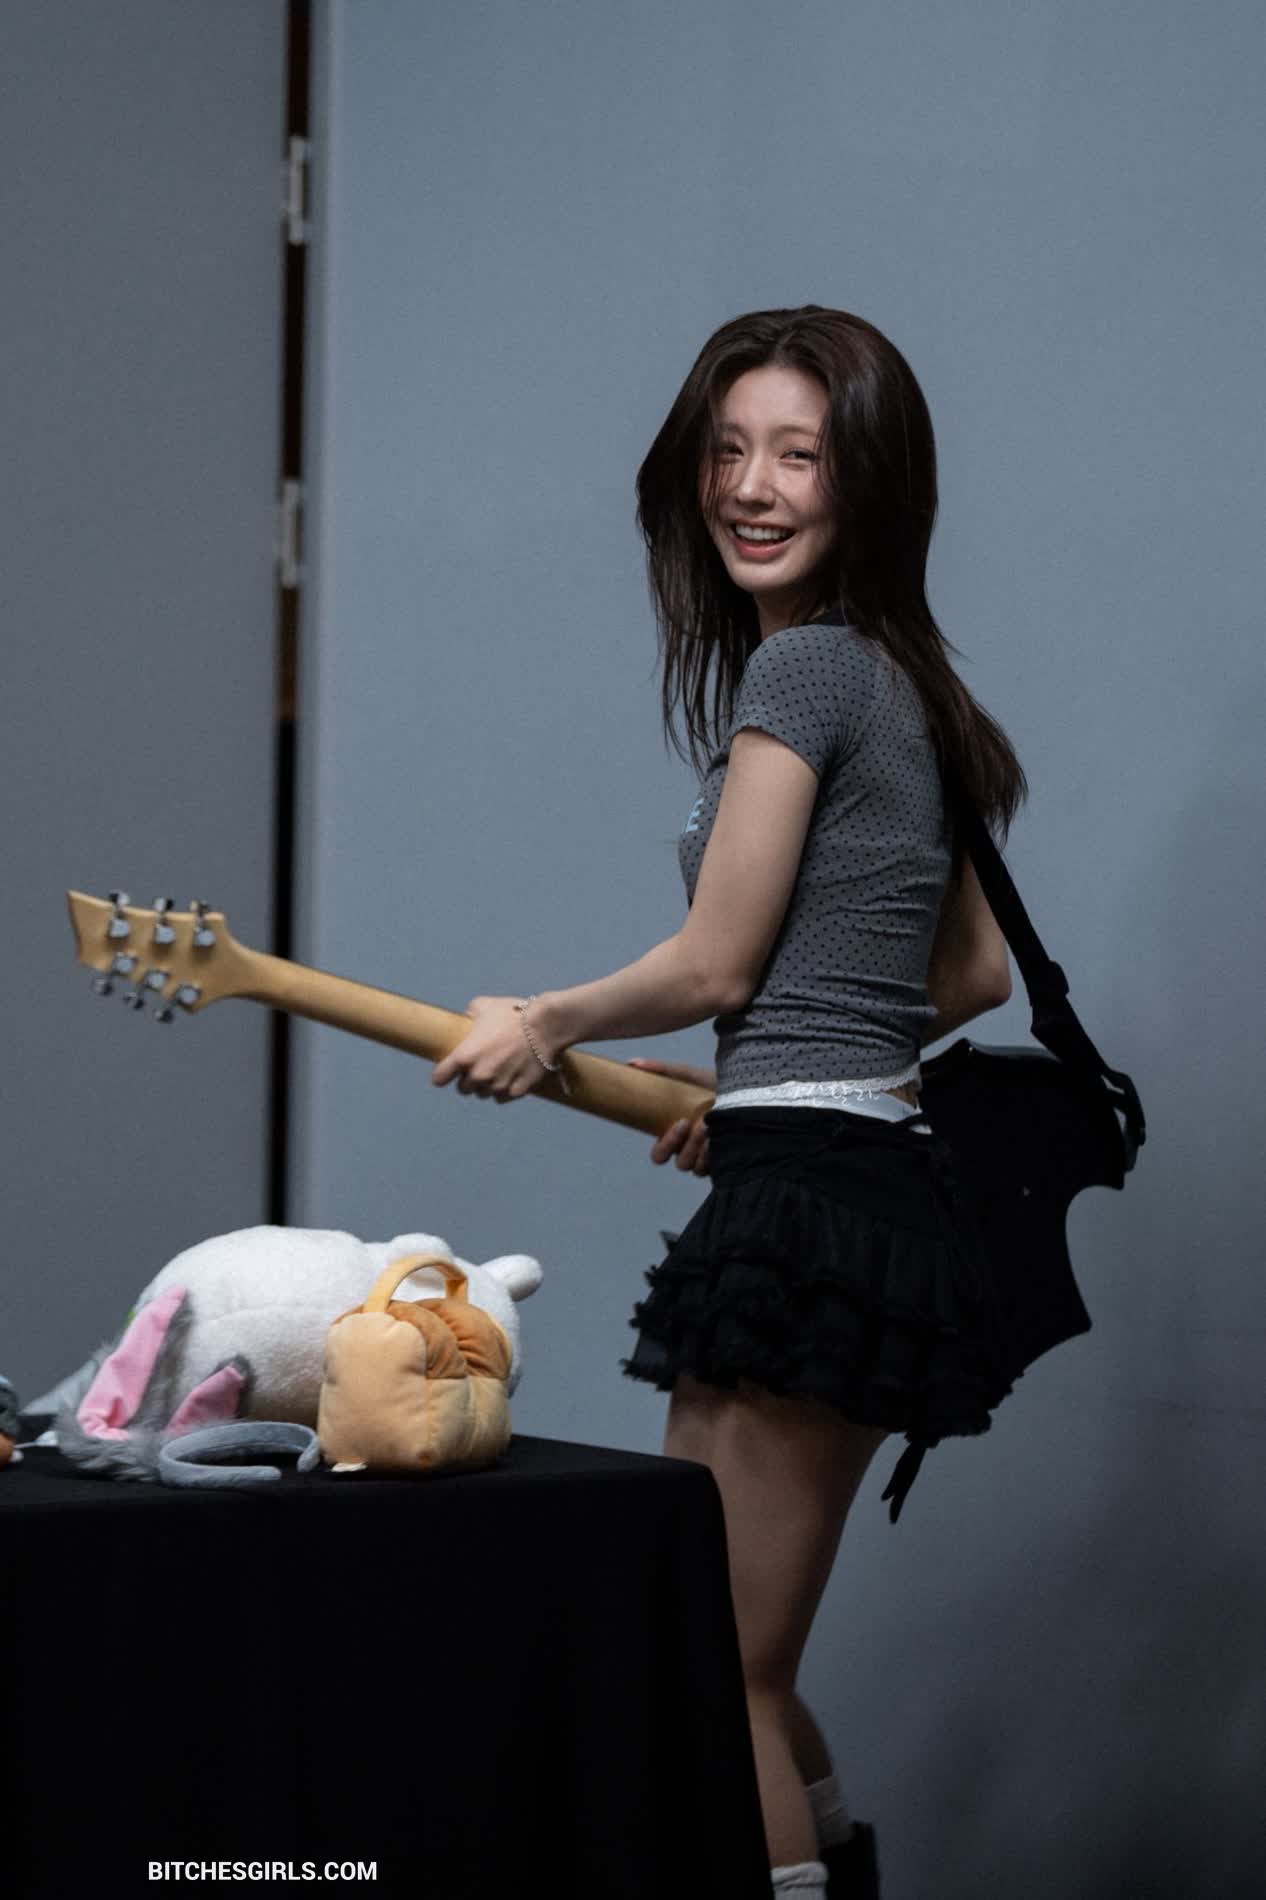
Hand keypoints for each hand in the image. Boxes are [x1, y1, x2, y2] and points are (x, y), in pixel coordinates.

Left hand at [431, 995, 559, 1102]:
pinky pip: (503, 1097)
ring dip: (486, 1085)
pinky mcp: (518, 1091)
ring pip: (484, 1094)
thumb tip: (465, 1019)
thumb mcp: (483, 1005)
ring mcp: (499, 1084)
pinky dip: (504, 1090)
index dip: (442, 1074)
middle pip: (463, 1089)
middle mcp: (480, 1075)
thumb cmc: (514, 1013)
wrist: (547, 1024)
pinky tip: (509, 1077)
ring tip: (496, 1070)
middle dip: (467, 1079)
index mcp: (465, 1056)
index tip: (446, 1071)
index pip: (440, 1078)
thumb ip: (468, 1015)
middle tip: (477, 1066)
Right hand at [627, 1057, 715, 1175]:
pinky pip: (716, 1169)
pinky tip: (723, 1138)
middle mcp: (691, 1151)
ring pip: (697, 1167)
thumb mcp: (689, 1075)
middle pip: (680, 1164)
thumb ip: (662, 1070)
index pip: (660, 1155)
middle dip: (686, 1146)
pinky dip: (716, 1155)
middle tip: (694, 1124)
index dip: (665, 1146)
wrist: (746, 1088)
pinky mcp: (726, 1161)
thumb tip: (632, 1063)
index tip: (680, 1123)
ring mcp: (708, 1159)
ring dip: (701, 1149)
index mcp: (677, 1137)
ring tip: (710, 1125)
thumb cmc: (713, 1083)